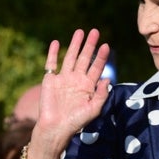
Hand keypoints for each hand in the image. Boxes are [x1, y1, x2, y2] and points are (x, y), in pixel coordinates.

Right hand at [32, 29, 110, 149]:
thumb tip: (107, 78)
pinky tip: (56, 42)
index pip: (96, 67)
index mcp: (88, 86)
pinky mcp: (50, 80)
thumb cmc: (76, 121)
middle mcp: (76, 80)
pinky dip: (53, 53)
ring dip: (75, 45)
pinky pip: (51, 63)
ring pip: (70, 57)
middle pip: (85, 58)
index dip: (101, 57)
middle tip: (95, 31)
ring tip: (80, 32)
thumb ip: (102, 94)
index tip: (106, 46)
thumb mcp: (94, 109)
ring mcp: (63, 78)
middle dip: (90, 45)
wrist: (56, 127)